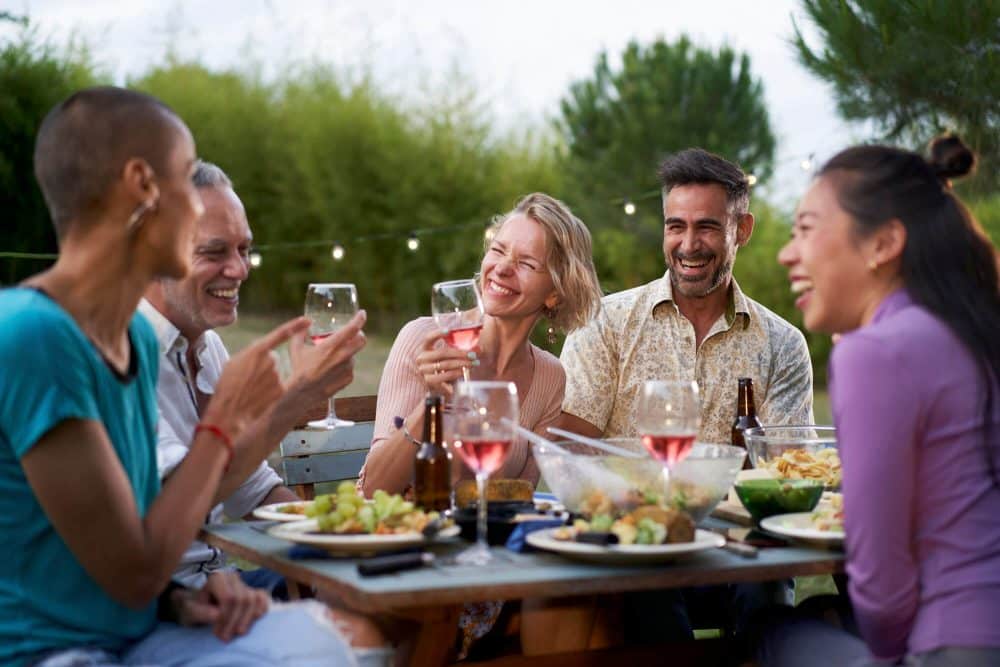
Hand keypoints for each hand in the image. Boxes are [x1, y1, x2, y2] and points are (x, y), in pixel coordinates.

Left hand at [169, 571, 268, 641]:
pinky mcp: (253, 591)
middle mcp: (233, 577)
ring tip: (236, 634)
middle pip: (242, 600)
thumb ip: (200, 612)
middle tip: (224, 638)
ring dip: (247, 620)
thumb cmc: (192, 608)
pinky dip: (261, 610)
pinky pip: (263, 598)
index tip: (216, 632)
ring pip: (254, 600)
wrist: (196, 604)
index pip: (229, 597)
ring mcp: (244, 583)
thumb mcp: (189, 611)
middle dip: (235, 621)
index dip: (226, 617)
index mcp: (217, 578)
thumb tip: (218, 615)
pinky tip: (253, 621)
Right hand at [204, 316, 309, 439]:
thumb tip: (261, 352)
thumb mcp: (234, 362)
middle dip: (263, 366)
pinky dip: (269, 391)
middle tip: (249, 379)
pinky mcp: (281, 389)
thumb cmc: (228, 386)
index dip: (296, 326)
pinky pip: (277, 386)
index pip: (281, 333)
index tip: (307, 321)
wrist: (230, 412)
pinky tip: (258, 397)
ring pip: (275, 373)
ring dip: (266, 380)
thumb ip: (252, 352)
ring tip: (251, 389)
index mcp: (257, 350)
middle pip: (272, 359)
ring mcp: (278, 375)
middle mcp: (271, 360)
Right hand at [286, 310, 366, 406]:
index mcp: (331, 346)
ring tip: (333, 356)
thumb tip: (304, 323)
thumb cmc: (297, 368)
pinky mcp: (347, 379)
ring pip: (354, 355)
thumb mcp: (295, 347)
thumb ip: (299, 332)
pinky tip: (333, 368)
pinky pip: (350, 368)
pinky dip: (345, 365)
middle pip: (362, 340)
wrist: (300, 393)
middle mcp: (342, 356)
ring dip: (348, 351)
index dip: (360, 318)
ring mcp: (346, 369)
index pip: (353, 328)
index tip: (362, 314)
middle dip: (359, 334)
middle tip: (352, 334)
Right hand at [413, 328, 475, 396]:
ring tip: (473, 363)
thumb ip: (460, 350)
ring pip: (446, 364)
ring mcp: (424, 370)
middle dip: (460, 353)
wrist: (434, 383)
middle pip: (443, 352)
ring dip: (462, 363)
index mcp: (425, 348)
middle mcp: (422, 358)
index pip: (429, 338)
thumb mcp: (448, 356)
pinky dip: (457, 373)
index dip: (437, 333)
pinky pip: (446, 375)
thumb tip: (479, 349)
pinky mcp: (430, 381)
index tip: (448, 330)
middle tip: (473, 355)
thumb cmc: (442, 365)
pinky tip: (464, 371)